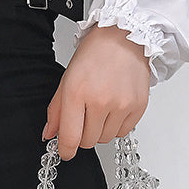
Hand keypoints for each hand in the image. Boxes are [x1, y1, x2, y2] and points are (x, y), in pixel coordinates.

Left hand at [43, 25, 150, 159]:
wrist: (124, 37)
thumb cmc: (94, 54)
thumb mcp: (67, 79)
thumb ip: (56, 110)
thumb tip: (50, 134)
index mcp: (77, 93)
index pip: (70, 137)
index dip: (65, 150)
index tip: (65, 151)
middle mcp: (101, 101)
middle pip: (88, 141)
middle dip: (82, 135)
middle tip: (83, 117)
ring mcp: (122, 105)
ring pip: (105, 138)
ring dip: (99, 130)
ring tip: (100, 108)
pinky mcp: (138, 107)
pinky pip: (123, 132)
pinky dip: (116, 126)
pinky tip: (113, 108)